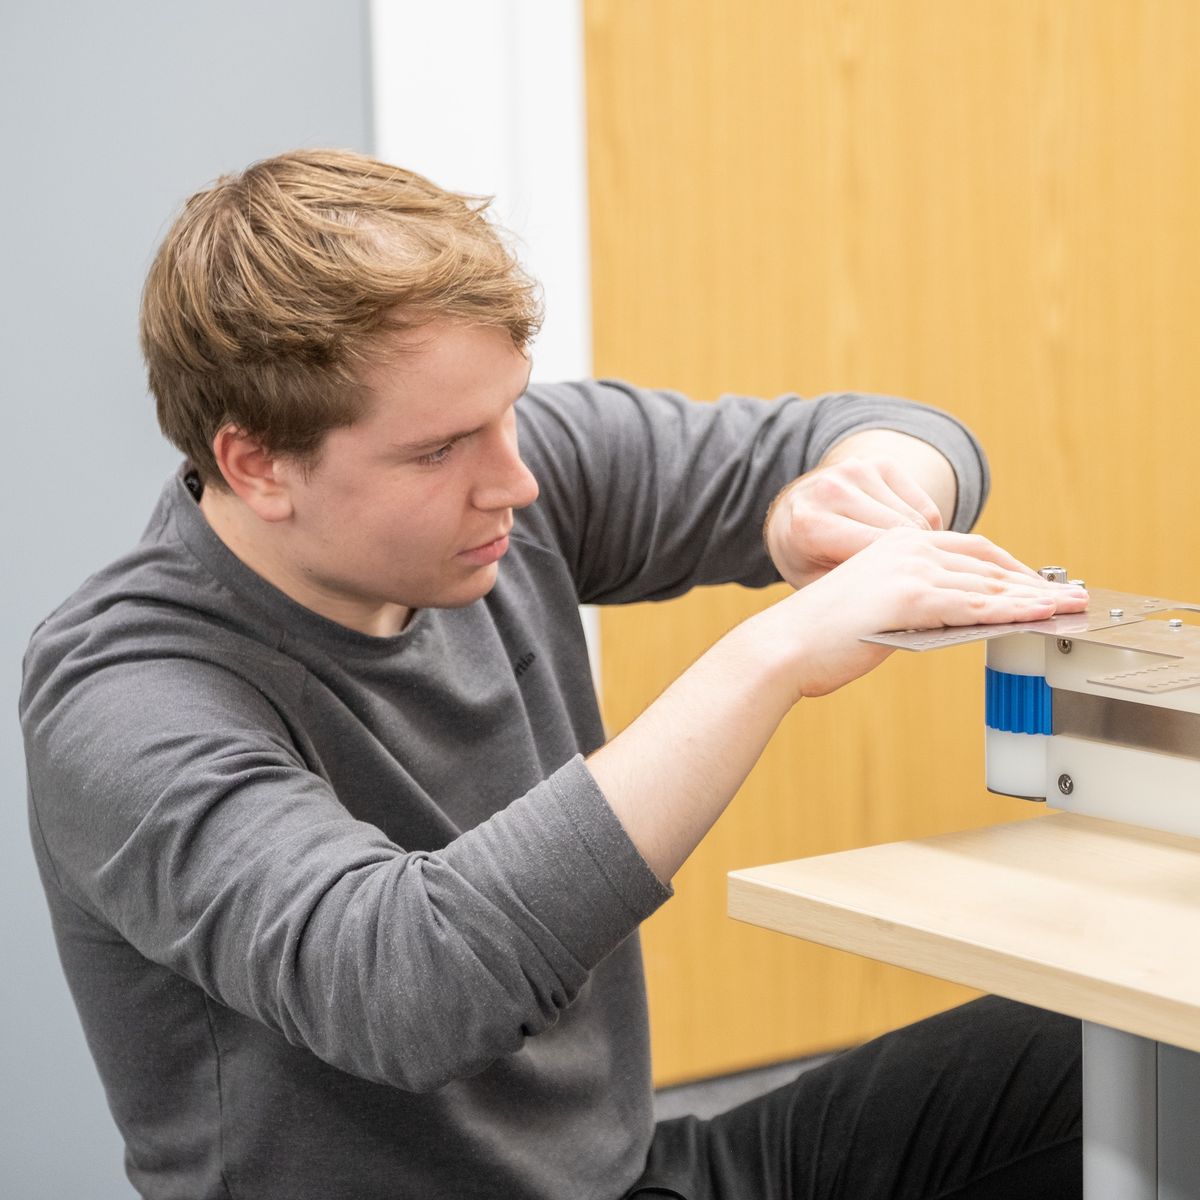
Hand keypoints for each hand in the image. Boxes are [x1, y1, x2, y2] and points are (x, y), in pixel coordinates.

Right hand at [752, 528, 1089, 699]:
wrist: (784, 647)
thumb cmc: (820, 639)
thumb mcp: (875, 609)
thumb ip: (915, 605)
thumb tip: (954, 620)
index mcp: (896, 545)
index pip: (970, 549)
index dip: (1011, 566)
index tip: (1039, 583)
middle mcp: (907, 548)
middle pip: (988, 562)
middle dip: (1033, 581)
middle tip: (1070, 595)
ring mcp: (910, 571)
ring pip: (988, 584)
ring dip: (1034, 597)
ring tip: (1067, 608)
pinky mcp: (912, 598)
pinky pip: (976, 605)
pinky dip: (1014, 611)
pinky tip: (1039, 616)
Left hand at [764, 453, 952, 589]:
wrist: (792, 510)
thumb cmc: (806, 557)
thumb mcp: (817, 585)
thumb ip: (852, 593)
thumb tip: (902, 609)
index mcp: (810, 524)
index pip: (876, 553)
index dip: (903, 581)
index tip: (920, 602)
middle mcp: (832, 489)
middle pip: (904, 535)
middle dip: (919, 565)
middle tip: (926, 591)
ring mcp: (857, 470)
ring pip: (919, 520)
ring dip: (924, 547)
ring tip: (913, 569)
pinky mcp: (879, 462)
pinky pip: (923, 505)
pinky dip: (925, 528)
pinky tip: (908, 542)